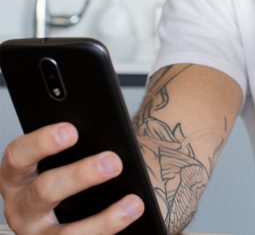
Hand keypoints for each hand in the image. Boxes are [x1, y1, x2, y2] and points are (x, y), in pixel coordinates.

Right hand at [0, 122, 143, 233]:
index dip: (42, 142)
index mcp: (18, 173)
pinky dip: (108, 230)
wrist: (92, 194)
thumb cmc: (81, 160)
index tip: (72, 131)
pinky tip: (132, 215)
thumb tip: (112, 137)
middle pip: (44, 191)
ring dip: (103, 220)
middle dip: (80, 176)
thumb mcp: (75, 150)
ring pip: (64, 234)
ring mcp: (37, 233)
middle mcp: (21, 205)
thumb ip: (84, 142)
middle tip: (114, 162)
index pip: (19, 155)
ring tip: (134, 203)